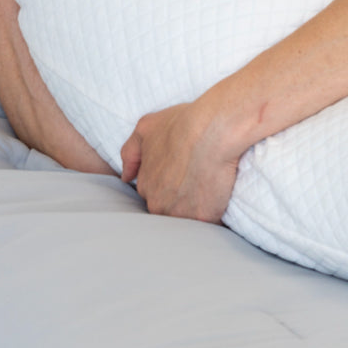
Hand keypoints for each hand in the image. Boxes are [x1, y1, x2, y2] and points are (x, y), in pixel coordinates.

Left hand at [120, 101, 241, 222]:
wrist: (214, 130)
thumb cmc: (183, 124)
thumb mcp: (147, 127)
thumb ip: (130, 152)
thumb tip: (126, 177)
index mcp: (146, 185)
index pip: (154, 194)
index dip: (169, 186)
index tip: (183, 175)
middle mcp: (158, 204)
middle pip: (168, 210)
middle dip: (180, 202)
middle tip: (198, 184)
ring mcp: (180, 213)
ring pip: (186, 220)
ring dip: (196, 212)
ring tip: (211, 194)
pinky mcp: (204, 218)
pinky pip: (208, 223)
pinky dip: (214, 215)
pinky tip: (221, 201)